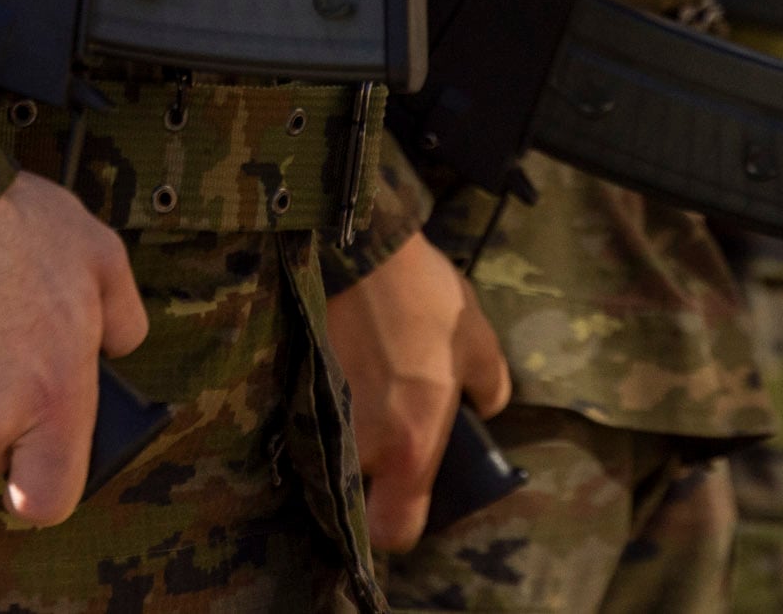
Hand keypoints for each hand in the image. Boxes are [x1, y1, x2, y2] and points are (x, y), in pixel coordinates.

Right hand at [325, 233, 512, 551]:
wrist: (354, 249)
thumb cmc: (423, 300)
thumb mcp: (478, 342)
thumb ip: (489, 386)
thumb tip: (485, 407)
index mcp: (411, 448)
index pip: (394, 532)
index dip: (401, 523)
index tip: (408, 496)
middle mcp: (360, 449)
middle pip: (354, 497)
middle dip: (368, 479)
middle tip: (386, 439)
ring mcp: (319, 423)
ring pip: (329, 459)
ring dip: (344, 443)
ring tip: (362, 399)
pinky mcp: (292, 392)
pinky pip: (308, 422)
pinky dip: (322, 410)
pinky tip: (339, 375)